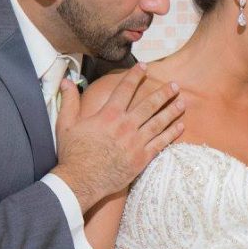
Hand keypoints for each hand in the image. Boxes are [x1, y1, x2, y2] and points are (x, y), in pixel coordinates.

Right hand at [52, 65, 184, 209]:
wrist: (82, 181)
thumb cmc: (73, 153)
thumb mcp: (65, 124)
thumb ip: (69, 101)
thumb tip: (65, 81)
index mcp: (108, 115)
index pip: (125, 89)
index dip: (135, 76)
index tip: (144, 67)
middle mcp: (126, 126)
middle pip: (149, 105)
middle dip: (163, 93)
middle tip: (175, 85)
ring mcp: (136, 142)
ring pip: (159, 122)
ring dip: (172, 111)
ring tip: (182, 102)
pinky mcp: (142, 158)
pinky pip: (161, 143)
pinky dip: (172, 134)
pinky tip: (180, 126)